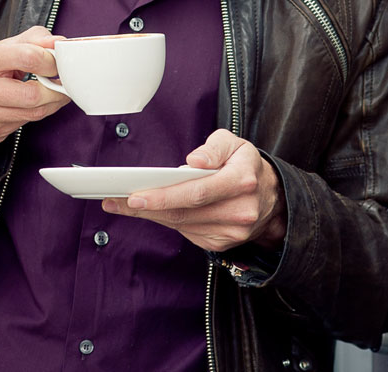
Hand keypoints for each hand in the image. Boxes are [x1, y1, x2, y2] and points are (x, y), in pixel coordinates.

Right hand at [0, 26, 71, 154]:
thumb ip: (31, 41)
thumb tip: (58, 44)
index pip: (28, 58)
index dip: (52, 62)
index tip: (58, 63)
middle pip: (32, 94)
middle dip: (56, 90)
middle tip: (63, 84)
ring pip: (31, 113)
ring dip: (50, 104)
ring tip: (53, 93)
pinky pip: (23, 125)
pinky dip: (35, 114)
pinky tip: (33, 105)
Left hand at [102, 129, 287, 251]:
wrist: (272, 197)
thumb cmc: (245, 164)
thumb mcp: (234, 143)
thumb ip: (213, 148)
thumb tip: (193, 161)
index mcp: (242, 180)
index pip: (197, 191)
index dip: (163, 195)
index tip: (134, 195)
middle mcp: (240, 210)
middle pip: (184, 212)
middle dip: (145, 207)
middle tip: (114, 201)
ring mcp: (232, 231)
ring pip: (182, 224)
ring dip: (151, 215)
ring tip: (123, 203)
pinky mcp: (223, 243)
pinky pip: (188, 233)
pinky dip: (167, 221)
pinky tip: (151, 210)